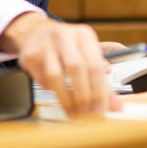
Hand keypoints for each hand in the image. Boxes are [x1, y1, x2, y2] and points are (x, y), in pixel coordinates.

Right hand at [0, 13, 122, 117]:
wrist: (35, 33)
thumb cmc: (66, 47)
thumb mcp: (86, 55)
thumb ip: (101, 81)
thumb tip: (117, 106)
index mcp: (84, 34)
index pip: (95, 66)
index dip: (100, 92)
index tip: (101, 110)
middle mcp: (64, 35)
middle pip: (76, 70)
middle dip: (83, 97)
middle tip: (88, 114)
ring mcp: (45, 44)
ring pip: (56, 76)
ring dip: (66, 99)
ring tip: (74, 112)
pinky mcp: (30, 55)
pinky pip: (42, 80)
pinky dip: (52, 91)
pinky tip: (58, 95)